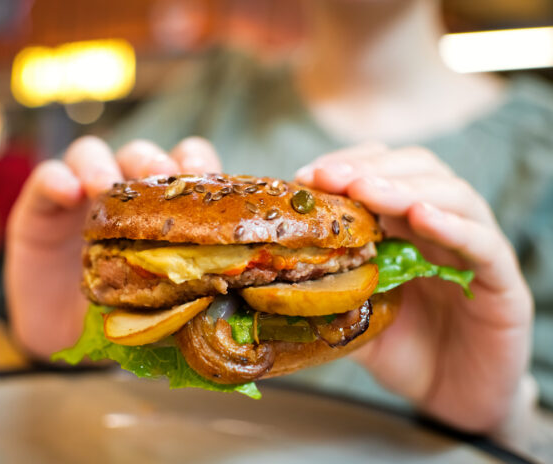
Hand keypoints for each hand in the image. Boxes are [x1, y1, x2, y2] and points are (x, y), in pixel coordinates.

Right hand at [5, 136, 220, 357]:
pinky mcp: (41, 208)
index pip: (185, 167)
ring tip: (102, 186)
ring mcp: (81, 196)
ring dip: (101, 164)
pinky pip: (47, 178)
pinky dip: (56, 179)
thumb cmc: (119, 315)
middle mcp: (123, 195)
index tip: (206, 175)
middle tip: (160, 176)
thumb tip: (230, 292)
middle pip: (141, 155)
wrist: (63, 337)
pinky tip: (67, 193)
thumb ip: (184, 291)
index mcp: (160, 210)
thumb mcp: (156, 304)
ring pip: (92, 154)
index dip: (198, 164)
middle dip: (152, 160)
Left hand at [296, 142, 532, 432]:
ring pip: (453, 196)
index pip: (381, 174)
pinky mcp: (502, 282)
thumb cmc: (403, 352)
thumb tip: (276, 279)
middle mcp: (441, 227)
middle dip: (370, 169)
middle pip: (417, 170)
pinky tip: (421, 218)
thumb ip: (328, 293)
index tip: (307, 176)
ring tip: (367, 190)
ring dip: (406, 187)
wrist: (452, 401)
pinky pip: (484, 243)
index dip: (346, 167)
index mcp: (404, 226)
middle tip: (332, 177)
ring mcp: (474, 250)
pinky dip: (453, 226)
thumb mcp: (353, 317)